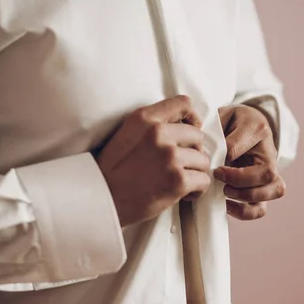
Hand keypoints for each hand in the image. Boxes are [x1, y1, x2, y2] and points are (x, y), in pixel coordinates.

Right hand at [96, 96, 210, 226]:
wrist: (100, 199)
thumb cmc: (112, 171)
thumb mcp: (127, 134)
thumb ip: (153, 125)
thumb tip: (185, 125)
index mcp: (145, 118)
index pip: (184, 103)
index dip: (192, 118)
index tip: (189, 133)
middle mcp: (159, 133)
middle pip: (197, 135)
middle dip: (193, 151)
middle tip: (181, 166)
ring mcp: (170, 157)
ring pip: (203, 159)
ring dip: (195, 172)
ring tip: (181, 182)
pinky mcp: (178, 181)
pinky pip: (203, 180)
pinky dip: (197, 190)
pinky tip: (184, 194)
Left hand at [214, 105, 285, 219]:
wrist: (245, 125)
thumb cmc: (231, 122)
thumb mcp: (222, 117)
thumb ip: (216, 131)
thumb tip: (210, 155)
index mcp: (257, 129)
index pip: (240, 148)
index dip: (224, 159)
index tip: (213, 166)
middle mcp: (269, 152)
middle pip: (267, 173)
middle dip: (240, 181)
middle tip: (220, 177)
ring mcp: (270, 173)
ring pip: (274, 190)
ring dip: (247, 196)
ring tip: (226, 193)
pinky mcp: (263, 189)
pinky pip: (262, 208)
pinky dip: (245, 212)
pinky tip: (227, 206)